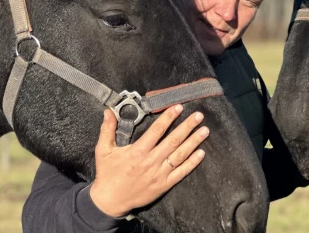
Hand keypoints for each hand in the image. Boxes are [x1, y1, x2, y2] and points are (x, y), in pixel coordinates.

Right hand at [90, 105, 208, 217]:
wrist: (110, 201)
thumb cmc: (108, 173)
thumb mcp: (103, 150)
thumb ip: (107, 130)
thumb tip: (108, 111)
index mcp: (138, 151)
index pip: (156, 131)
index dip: (168, 118)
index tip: (178, 107)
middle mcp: (151, 161)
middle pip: (173, 141)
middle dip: (187, 127)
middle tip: (199, 116)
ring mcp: (159, 174)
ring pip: (180, 155)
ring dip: (193, 142)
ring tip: (205, 131)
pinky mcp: (163, 185)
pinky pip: (180, 173)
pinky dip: (192, 163)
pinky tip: (202, 153)